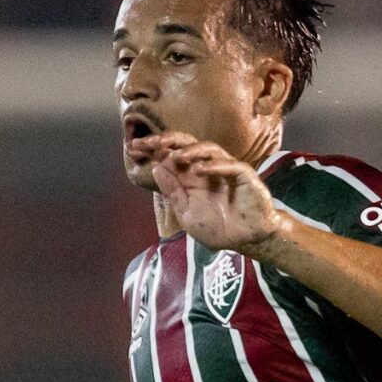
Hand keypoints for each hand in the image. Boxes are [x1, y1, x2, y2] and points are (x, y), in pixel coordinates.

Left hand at [135, 133, 287, 254]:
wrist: (247, 240)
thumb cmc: (220, 228)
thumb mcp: (188, 214)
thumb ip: (173, 193)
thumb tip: (156, 168)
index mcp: (191, 177)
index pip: (170, 156)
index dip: (153, 150)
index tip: (134, 149)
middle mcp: (207, 168)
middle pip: (186, 145)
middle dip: (166, 141)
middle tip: (149, 142)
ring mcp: (226, 170)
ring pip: (209, 149)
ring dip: (191, 150)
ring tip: (177, 157)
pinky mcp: (244, 176)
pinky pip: (231, 165)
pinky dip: (215, 165)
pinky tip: (200, 170)